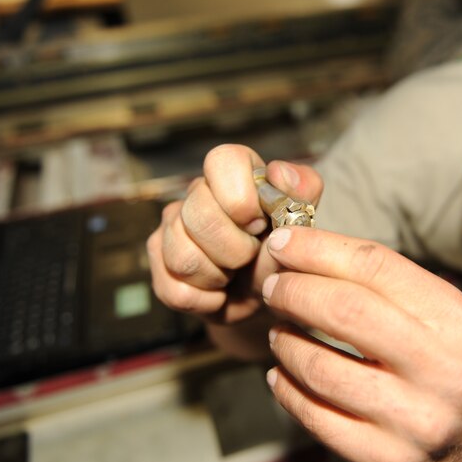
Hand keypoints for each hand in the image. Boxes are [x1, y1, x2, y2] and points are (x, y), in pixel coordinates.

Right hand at [147, 144, 322, 324]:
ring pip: (184, 257)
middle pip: (200, 216)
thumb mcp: (302, 222)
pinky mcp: (159, 267)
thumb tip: (278, 172)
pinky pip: (176, 291)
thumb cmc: (283, 252)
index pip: (222, 160)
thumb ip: (303, 189)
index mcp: (232, 173)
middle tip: (249, 255)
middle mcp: (196, 195)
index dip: (240, 196)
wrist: (267, 296)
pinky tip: (219, 293)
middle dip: (236, 248)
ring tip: (234, 273)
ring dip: (219, 276)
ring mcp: (171, 230)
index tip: (258, 222)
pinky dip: (206, 301)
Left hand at [261, 226, 461, 461]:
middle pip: (345, 312)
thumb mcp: (438, 315)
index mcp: (455, 321)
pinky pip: (314, 417)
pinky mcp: (385, 461)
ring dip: (285, 342)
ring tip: (279, 332)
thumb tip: (303, 250)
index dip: (318, 249)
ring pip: (320, 368)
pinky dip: (286, 389)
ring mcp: (414, 421)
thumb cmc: (447, 366)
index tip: (283, 243)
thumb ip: (380, 282)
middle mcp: (442, 371)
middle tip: (273, 287)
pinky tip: (282, 373)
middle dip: (294, 291)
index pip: (375, 266)